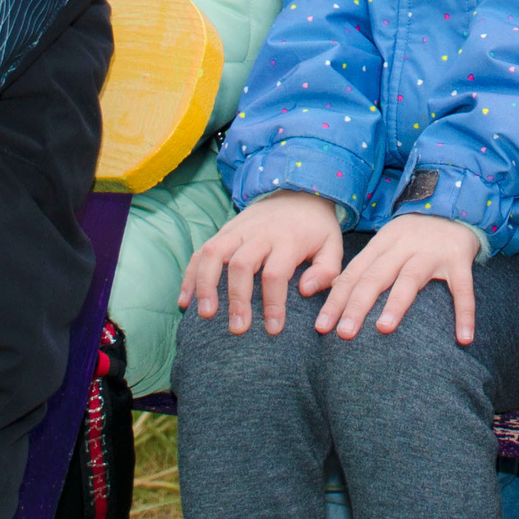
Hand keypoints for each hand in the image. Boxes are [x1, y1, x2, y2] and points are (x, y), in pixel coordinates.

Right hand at [181, 191, 344, 336]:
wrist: (297, 189)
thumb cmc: (315, 227)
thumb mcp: (333, 244)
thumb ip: (326, 271)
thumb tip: (305, 291)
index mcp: (288, 239)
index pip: (276, 273)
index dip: (273, 303)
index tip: (273, 329)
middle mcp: (259, 233)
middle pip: (241, 265)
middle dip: (237, 298)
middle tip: (237, 329)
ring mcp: (237, 230)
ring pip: (214, 253)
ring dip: (205, 284)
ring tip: (204, 314)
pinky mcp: (224, 230)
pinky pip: (201, 251)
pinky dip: (191, 275)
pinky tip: (185, 301)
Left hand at [316, 214, 481, 345]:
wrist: (454, 202)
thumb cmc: (415, 233)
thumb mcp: (386, 241)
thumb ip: (363, 265)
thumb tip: (333, 287)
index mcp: (381, 244)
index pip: (354, 274)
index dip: (336, 300)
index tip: (322, 326)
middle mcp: (403, 247)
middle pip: (375, 276)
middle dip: (357, 305)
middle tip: (344, 334)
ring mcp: (431, 252)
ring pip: (410, 278)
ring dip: (396, 304)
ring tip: (383, 330)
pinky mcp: (459, 259)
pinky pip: (462, 288)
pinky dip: (464, 313)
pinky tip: (463, 338)